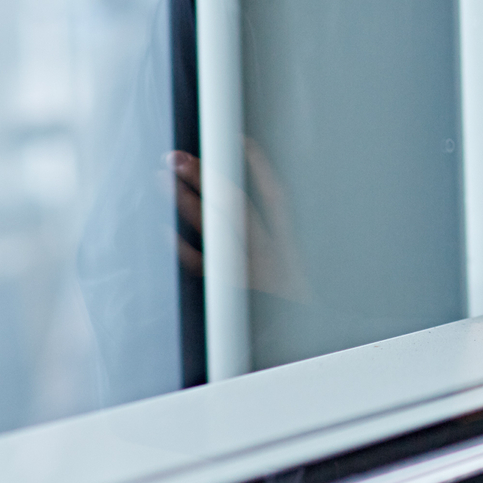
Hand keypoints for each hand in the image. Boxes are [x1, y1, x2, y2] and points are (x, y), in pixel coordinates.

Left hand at [165, 138, 307, 299]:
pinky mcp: (232, 291)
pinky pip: (201, 269)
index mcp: (292, 243)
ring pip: (212, 231)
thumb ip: (291, 233)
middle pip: (233, 207)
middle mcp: (270, 255)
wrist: (320, 343)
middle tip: (177, 157)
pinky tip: (163, 229)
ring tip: (162, 180)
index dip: (257, 164)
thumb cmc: (314, 304)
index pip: (274, 194)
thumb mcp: (313, 264)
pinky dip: (181, 248)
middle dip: (204, 179)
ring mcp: (248, 272)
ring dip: (184, 203)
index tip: (237, 139)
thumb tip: (268, 201)